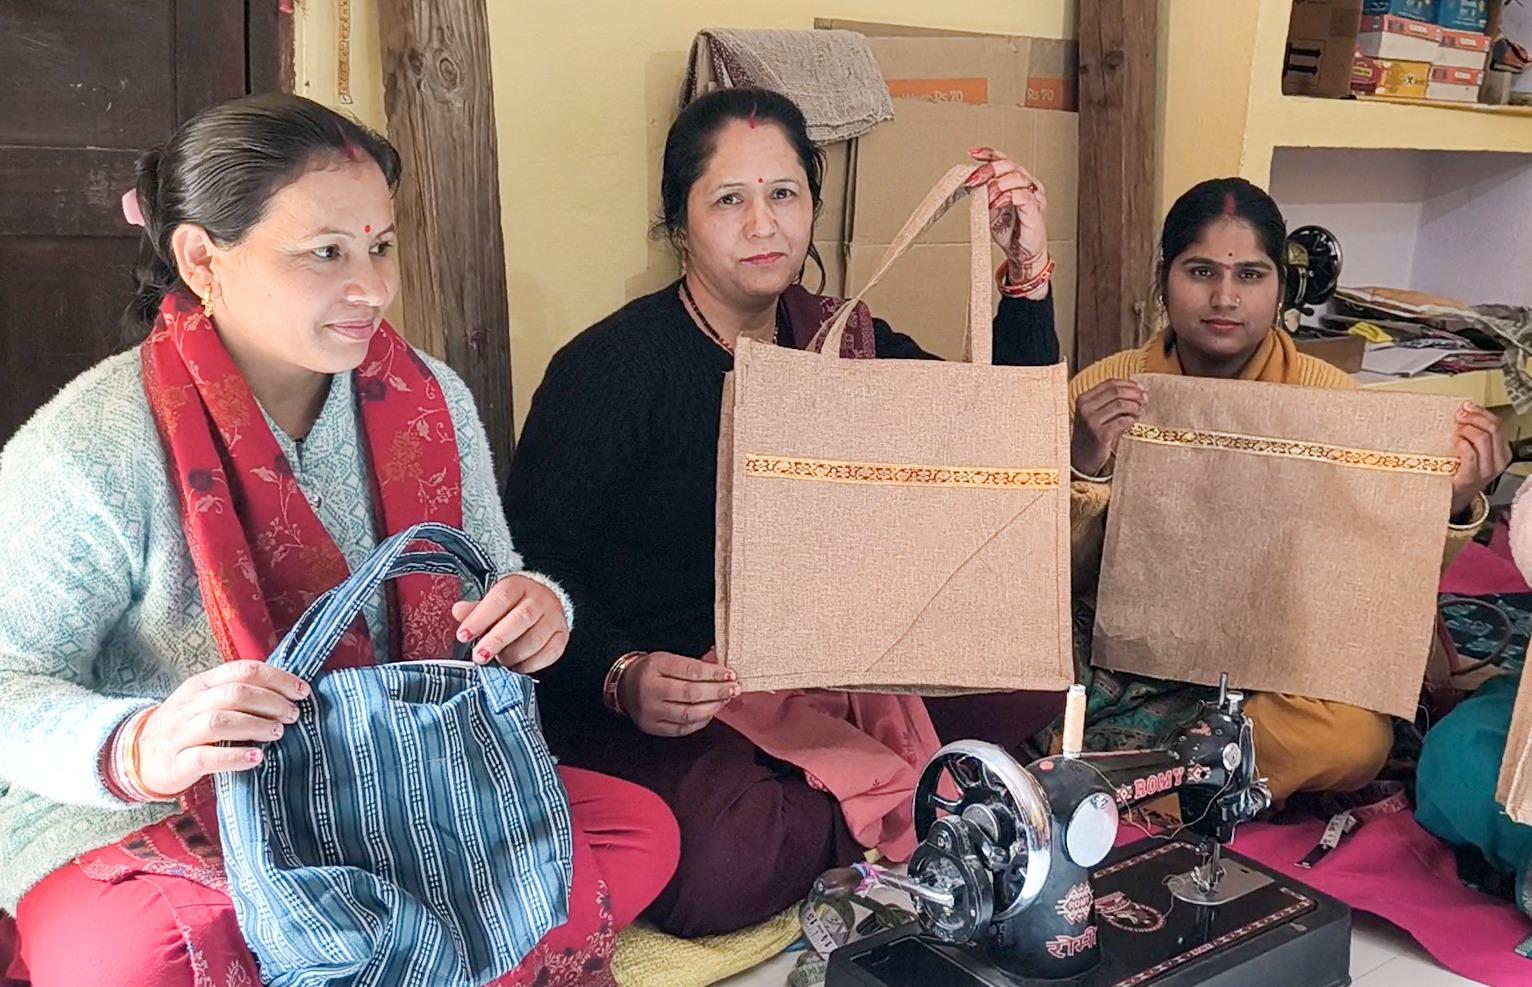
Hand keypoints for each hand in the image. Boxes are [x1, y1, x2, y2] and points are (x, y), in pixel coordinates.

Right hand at [136, 660, 307, 795]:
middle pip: (235, 693)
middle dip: (271, 702)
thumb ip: (238, 694)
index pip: (243, 670)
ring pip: (219, 721)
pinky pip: (205, 757)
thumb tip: (287, 693)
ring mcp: (179, 733)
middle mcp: (189, 704)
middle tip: (292, 715)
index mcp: (201, 684)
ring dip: (255, 725)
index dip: (277, 679)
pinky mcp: (175, 763)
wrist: (138, 758)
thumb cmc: (186, 728)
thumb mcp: (206, 702)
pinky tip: (256, 758)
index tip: (302, 691)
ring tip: (278, 732)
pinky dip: (234, 756)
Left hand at [452, 575, 569, 674]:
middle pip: (520, 619)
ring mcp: (554, 618)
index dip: (481, 618)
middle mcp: (539, 599)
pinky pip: (548, 654)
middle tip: (479, 656)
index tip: (463, 635)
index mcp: (518, 585)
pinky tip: (515, 666)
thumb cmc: (511, 607)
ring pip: (535, 639)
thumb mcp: (492, 602)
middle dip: (497, 640)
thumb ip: (475, 609)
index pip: (501, 598)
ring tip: (498, 661)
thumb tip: (457, 611)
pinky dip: (529, 664)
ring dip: (512, 655)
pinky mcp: (562, 636)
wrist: (543, 604)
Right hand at [619, 650, 739, 736]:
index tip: (731, 674)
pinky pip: (682, 728)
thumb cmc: (652, 671)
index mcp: (655, 666)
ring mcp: (650, 711)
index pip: (690, 670)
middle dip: (717, 691)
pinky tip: (711, 712)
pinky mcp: (652, 727)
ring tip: (724, 700)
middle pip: (691, 693)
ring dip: (713, 707)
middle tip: (734, 688)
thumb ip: (692, 666)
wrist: (625, 686)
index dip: (714, 673)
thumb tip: (723, 674)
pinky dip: (701, 721)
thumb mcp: (667, 659)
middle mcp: (650, 689)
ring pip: (689, 713)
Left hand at [965, 147, 1048, 295]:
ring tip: (985, 198)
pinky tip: (995, 204)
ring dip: (996, 185)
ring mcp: (1034, 195)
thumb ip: (984, 195)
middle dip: (988, 170)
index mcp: (1017, 181)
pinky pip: (1022, 195)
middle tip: (972, 180)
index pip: (1004, 160)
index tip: (972, 153)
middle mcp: (1028, 184)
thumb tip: (970, 183)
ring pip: (1017, 177)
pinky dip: (1006, 197)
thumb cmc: (1011, 232)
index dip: (989, 154)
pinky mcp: (1036, 209)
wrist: (1023, 254)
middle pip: (1009, 165)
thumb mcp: (991, 209)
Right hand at [1072, 378, 1147, 476]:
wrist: (1081, 459)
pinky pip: (1122, 421)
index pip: (1109, 383)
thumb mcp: (1095, 413)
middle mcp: (1085, 408)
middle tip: (1145, 399)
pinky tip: (1133, 422)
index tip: (1141, 388)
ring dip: (1135, 406)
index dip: (1128, 384)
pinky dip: (1131, 420)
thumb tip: (1139, 389)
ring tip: (1140, 411)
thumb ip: (1110, 400)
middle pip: (1116, 392)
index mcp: (1083, 399)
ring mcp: (1091, 422)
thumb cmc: (1092, 434)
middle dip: (1135, 394)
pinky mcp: (1100, 435)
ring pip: (1120, 405)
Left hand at [1450, 402, 1509, 517]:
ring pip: (1482, 438)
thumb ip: (1474, 432)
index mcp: (1502, 452)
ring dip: (1466, 430)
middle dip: (1474, 417)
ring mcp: (1486, 469)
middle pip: (1492, 428)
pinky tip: (1455, 442)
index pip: (1498, 424)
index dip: (1481, 412)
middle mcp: (1498, 461)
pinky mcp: (1472, 476)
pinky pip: (1470, 453)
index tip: (1467, 407)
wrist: (1454, 496)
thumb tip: (1465, 409)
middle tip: (1459, 416)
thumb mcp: (1474, 450)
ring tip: (1456, 432)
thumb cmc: (1462, 471)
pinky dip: (1461, 443)